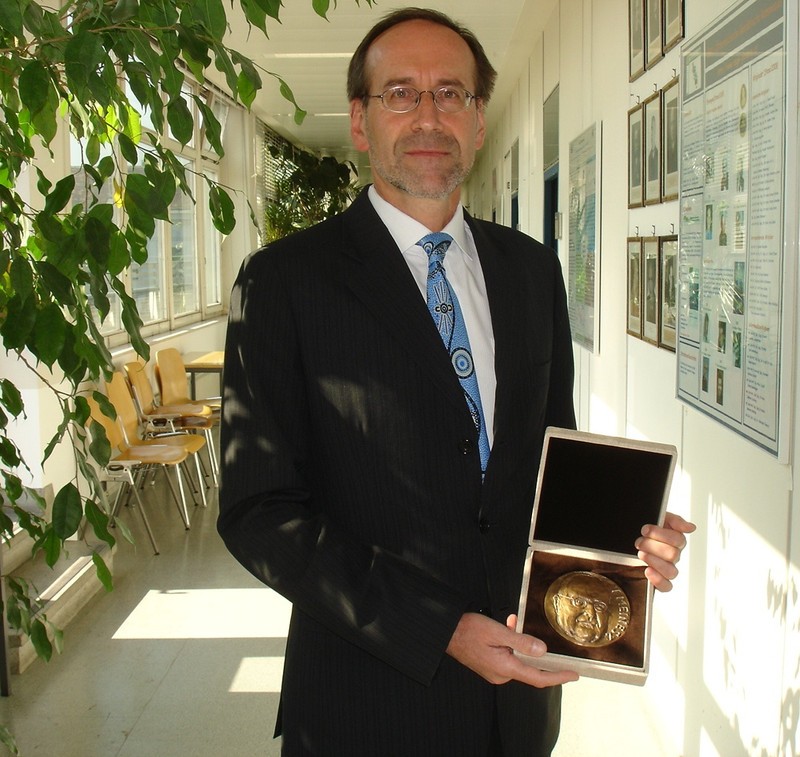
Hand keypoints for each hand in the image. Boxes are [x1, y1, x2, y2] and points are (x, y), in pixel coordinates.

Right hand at [446, 612, 578, 686]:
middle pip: (528, 666)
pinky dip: (510, 644)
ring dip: (519, 642)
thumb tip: (542, 651)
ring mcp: (494, 672)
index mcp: (505, 668)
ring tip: (511, 623)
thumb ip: (521, 641)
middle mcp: (501, 674)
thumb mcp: (497, 631)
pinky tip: (505, 628)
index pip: (538, 678)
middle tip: (529, 630)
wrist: (446, 633)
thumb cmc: (468, 630)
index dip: (558, 677)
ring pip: (517, 658)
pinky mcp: (490, 666)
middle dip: (533, 649)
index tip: (573, 675)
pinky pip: (507, 657)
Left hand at [636, 511, 695, 591]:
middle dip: (653, 546)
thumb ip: (675, 521)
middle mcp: (674, 556)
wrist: (629, 537)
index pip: (677, 540)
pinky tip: (648, 570)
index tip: (645, 530)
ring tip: (641, 553)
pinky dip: (658, 580)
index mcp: (676, 540)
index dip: (660, 534)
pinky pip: (666, 587)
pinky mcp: (660, 580)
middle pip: (672, 555)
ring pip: (671, 571)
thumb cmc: (647, 530)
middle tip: (639, 542)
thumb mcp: (660, 518)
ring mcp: (668, 568)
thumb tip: (691, 527)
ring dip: (654, 561)